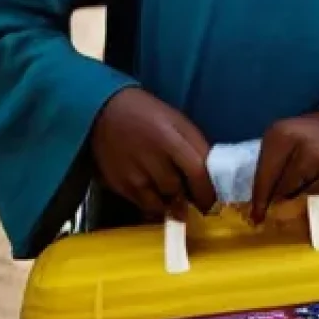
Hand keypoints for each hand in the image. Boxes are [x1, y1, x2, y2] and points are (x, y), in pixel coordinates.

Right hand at [90, 87, 216, 219]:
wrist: (105, 113)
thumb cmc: (149, 115)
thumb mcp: (178, 122)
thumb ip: (196, 147)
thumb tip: (210, 176)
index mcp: (170, 138)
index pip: (196, 171)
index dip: (207, 191)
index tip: (212, 201)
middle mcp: (150, 158)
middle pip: (177, 190)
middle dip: (188, 198)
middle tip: (193, 198)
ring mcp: (132, 174)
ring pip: (160, 204)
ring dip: (170, 204)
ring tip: (173, 195)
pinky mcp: (118, 185)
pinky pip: (142, 205)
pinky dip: (153, 205)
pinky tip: (155, 193)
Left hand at [250, 112, 318, 224]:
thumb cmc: (303, 134)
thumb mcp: (281, 139)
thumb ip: (268, 166)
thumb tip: (258, 205)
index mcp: (280, 134)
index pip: (264, 177)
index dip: (259, 199)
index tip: (255, 217)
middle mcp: (301, 144)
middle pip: (280, 189)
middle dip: (277, 196)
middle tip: (276, 201)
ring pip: (298, 192)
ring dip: (297, 190)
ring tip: (303, 175)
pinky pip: (317, 192)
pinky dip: (314, 188)